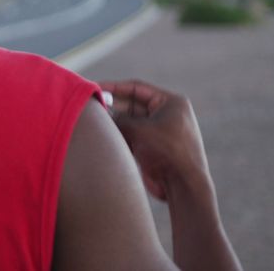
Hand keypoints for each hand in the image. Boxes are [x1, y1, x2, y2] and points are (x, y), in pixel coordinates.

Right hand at [97, 79, 211, 202]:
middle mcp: (166, 114)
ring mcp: (160, 132)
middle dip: (112, 106)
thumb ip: (118, 119)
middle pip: (132, 104)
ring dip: (114, 123)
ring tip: (93, 123)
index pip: (137, 88)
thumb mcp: (139, 129)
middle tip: (89, 107)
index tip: (94, 88)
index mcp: (170, 102)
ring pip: (130, 122)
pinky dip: (119, 135)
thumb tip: (101, 114)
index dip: (114, 87)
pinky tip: (103, 137)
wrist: (183, 185)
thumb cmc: (167, 151)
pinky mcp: (153, 147)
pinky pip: (132, 136)